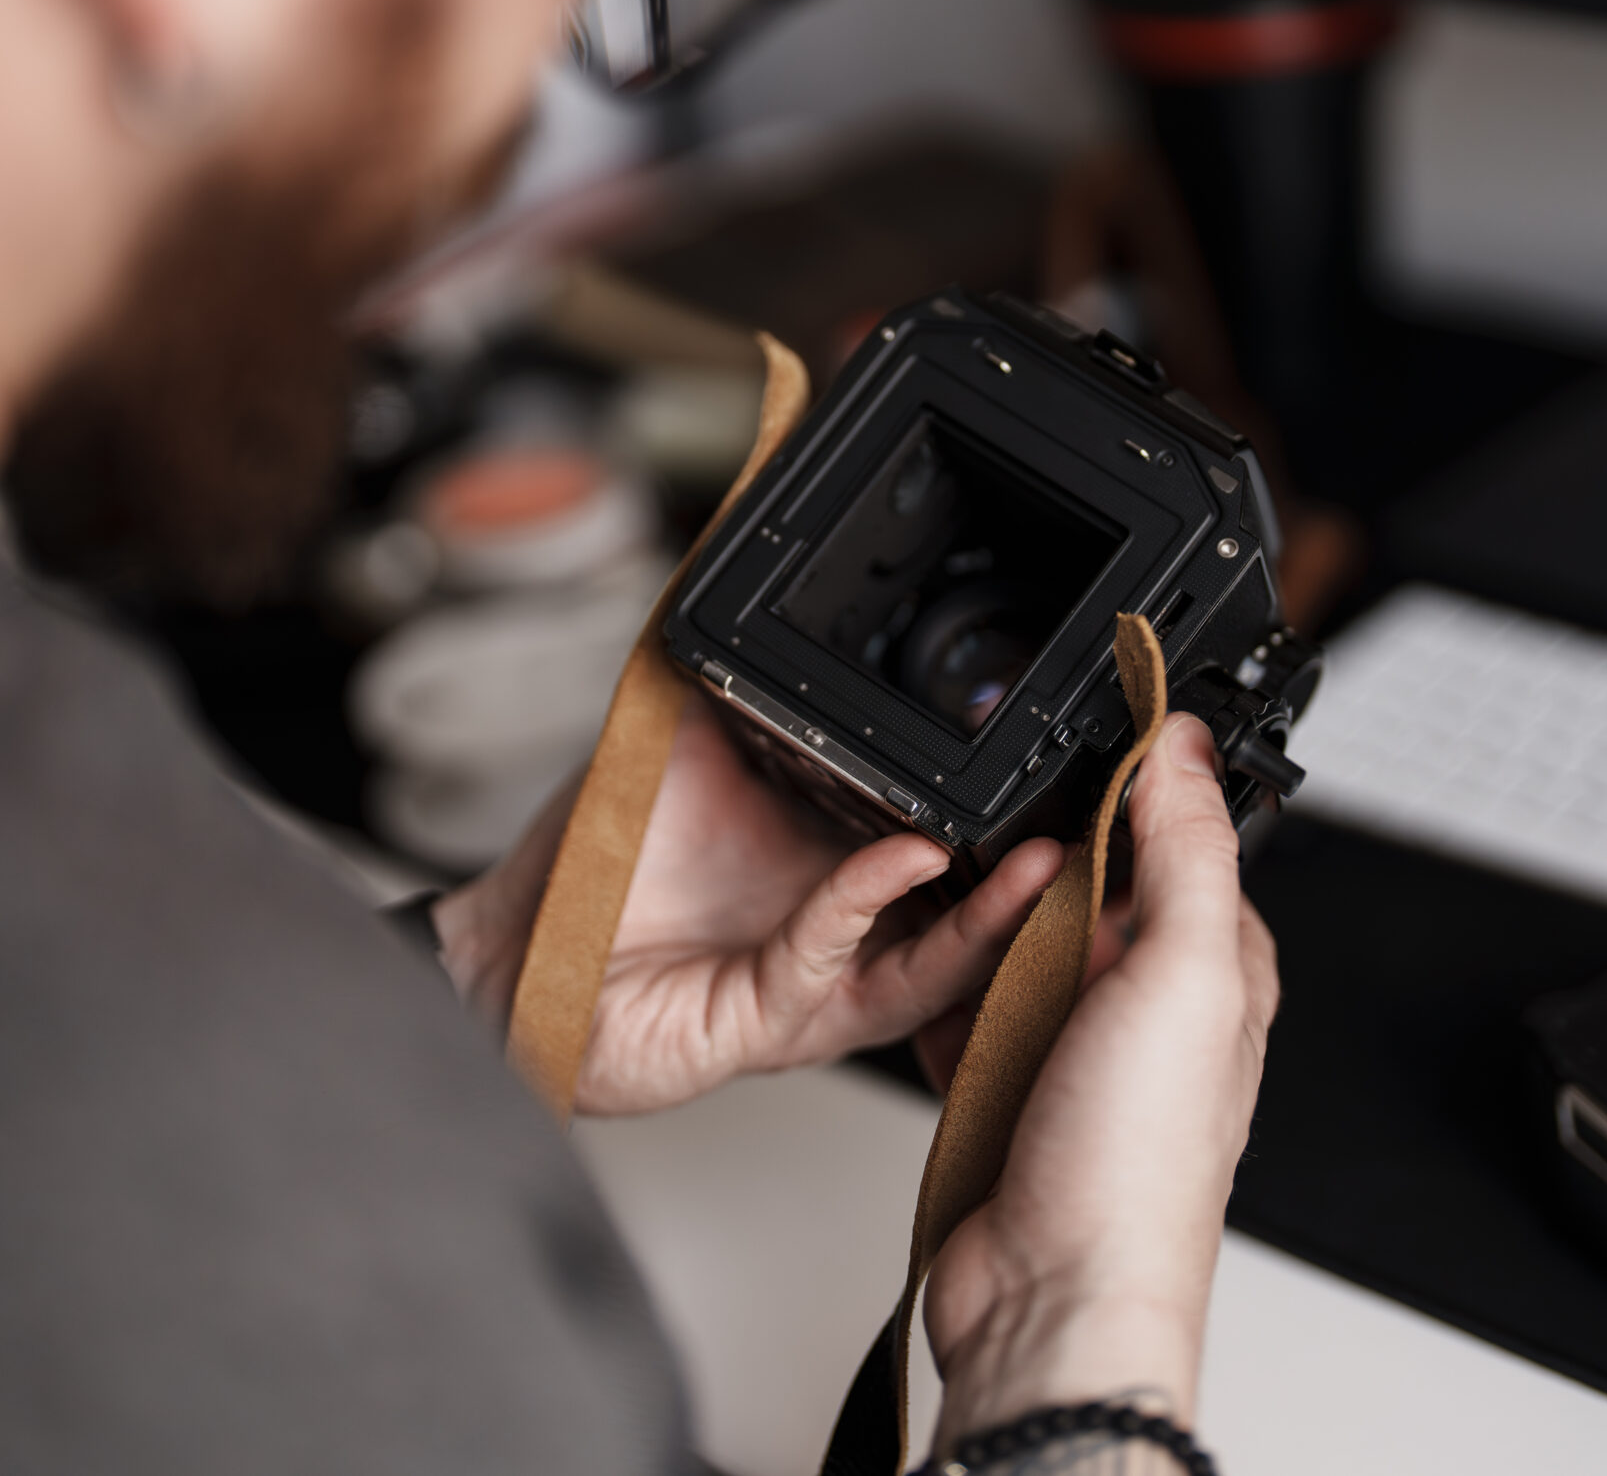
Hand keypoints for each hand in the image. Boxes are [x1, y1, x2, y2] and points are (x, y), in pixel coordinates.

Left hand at [434, 697, 1066, 1115]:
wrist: (512, 960)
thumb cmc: (594, 872)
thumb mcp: (686, 743)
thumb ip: (751, 687)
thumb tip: (778, 584)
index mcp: (839, 870)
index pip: (952, 848)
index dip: (1013, 822)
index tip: (1066, 770)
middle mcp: (842, 936)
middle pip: (969, 918)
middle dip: (1042, 884)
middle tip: (1095, 826)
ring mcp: (814, 985)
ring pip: (934, 965)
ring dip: (996, 916)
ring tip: (1047, 862)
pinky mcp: (769, 1022)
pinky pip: (833, 964)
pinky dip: (873, 904)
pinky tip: (907, 858)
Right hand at [921, 713, 1279, 1441]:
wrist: (1049, 1298)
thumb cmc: (1137, 1168)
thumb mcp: (1185, 974)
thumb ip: (1187, 851)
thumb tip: (1187, 744)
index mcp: (1218, 970)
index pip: (1179, 840)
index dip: (1132, 790)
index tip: (1077, 742)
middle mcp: (1150, 1006)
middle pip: (1084, 886)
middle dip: (1038, 862)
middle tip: (1000, 840)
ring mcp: (1073, 1048)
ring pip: (1015, 943)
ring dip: (980, 926)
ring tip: (951, 907)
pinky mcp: (1004, 1084)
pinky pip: (960, 1010)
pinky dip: (935, 992)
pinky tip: (919, 977)